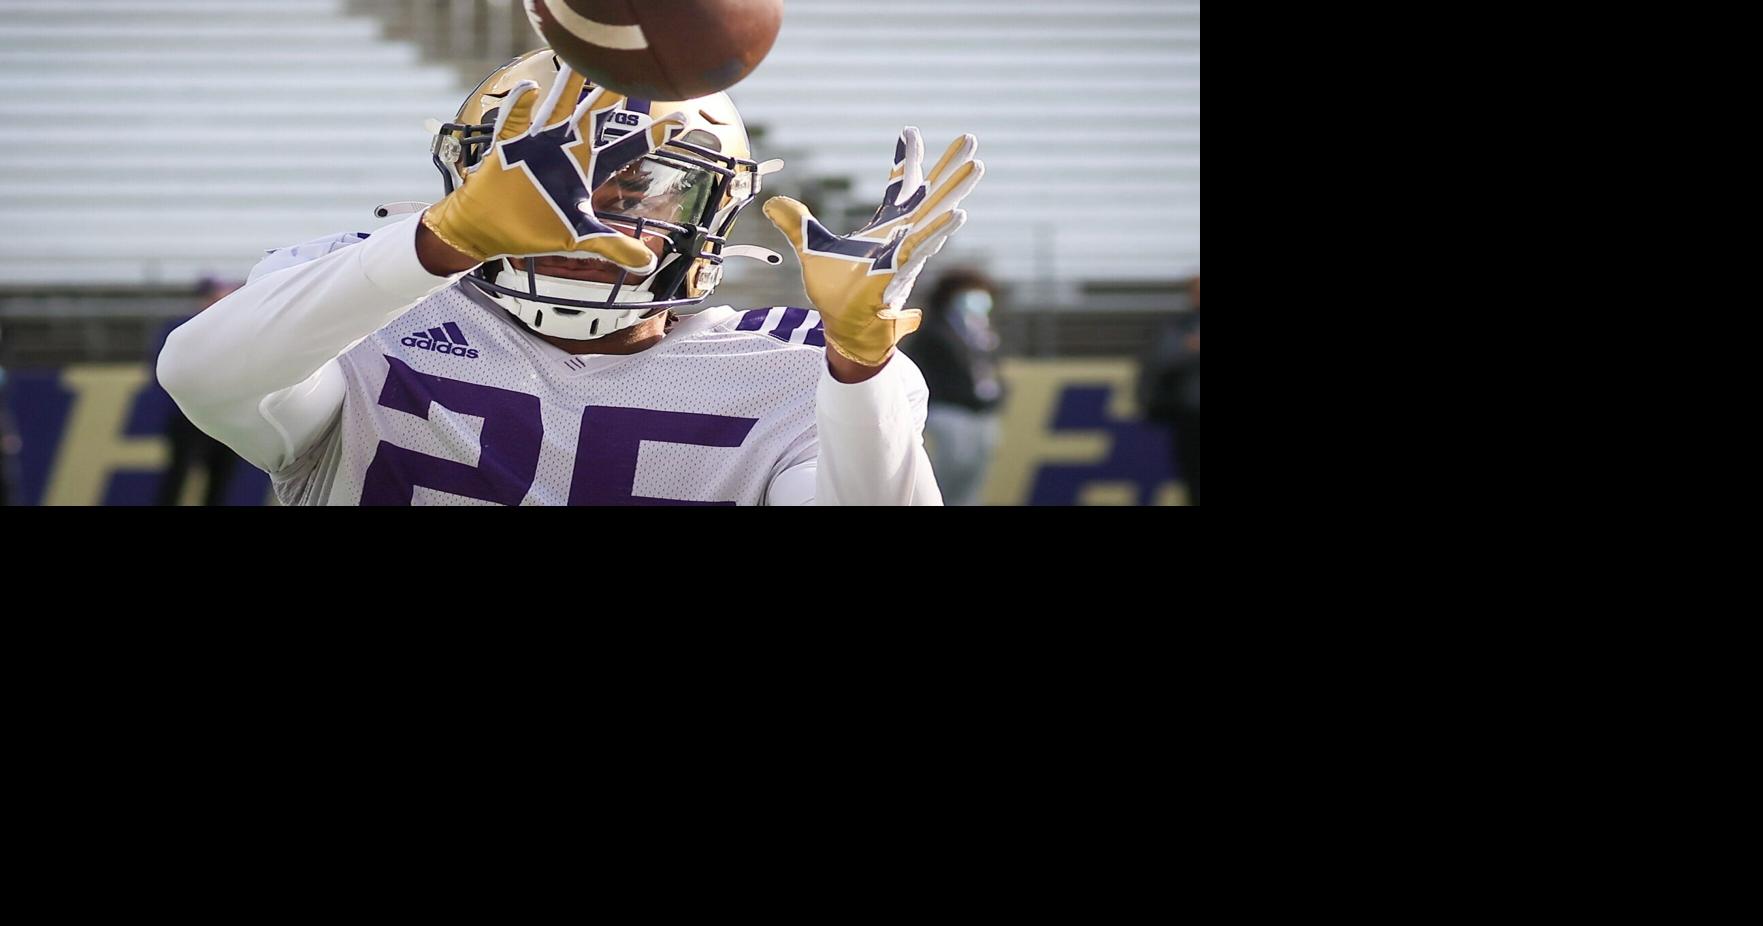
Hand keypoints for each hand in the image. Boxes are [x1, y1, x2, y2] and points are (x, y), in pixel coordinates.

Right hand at [421, 64, 686, 272]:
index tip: (681, 119)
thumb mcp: (579, 240)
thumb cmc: (531, 231)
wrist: (486, 230)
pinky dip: (520, 105)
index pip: (625, 148)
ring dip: (566, 87)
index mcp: (584, 169)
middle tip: (628, 69)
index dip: (651, 135)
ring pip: (556, 109)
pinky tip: (530, 88)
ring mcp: (535, 146)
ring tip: (578, 60)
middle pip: (592, 117)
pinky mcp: (507, 148)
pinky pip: (513, 122)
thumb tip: (648, 264)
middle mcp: (564, 151)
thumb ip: (614, 248)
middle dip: (609, 95)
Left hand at [763, 127, 984, 365]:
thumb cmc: (836, 295)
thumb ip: (797, 225)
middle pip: (931, 193)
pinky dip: (941, 229)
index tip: (910, 132)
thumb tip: (773, 203)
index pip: (899, 188)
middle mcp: (903, 235)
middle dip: (949, 166)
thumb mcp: (811, 250)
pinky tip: (958, 212)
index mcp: (886, 228)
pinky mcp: (903, 270)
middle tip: (969, 138)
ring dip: (955, 190)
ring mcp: (907, 251)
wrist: (844, 328)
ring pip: (937, 215)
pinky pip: (925, 246)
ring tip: (976, 164)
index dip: (906, 161)